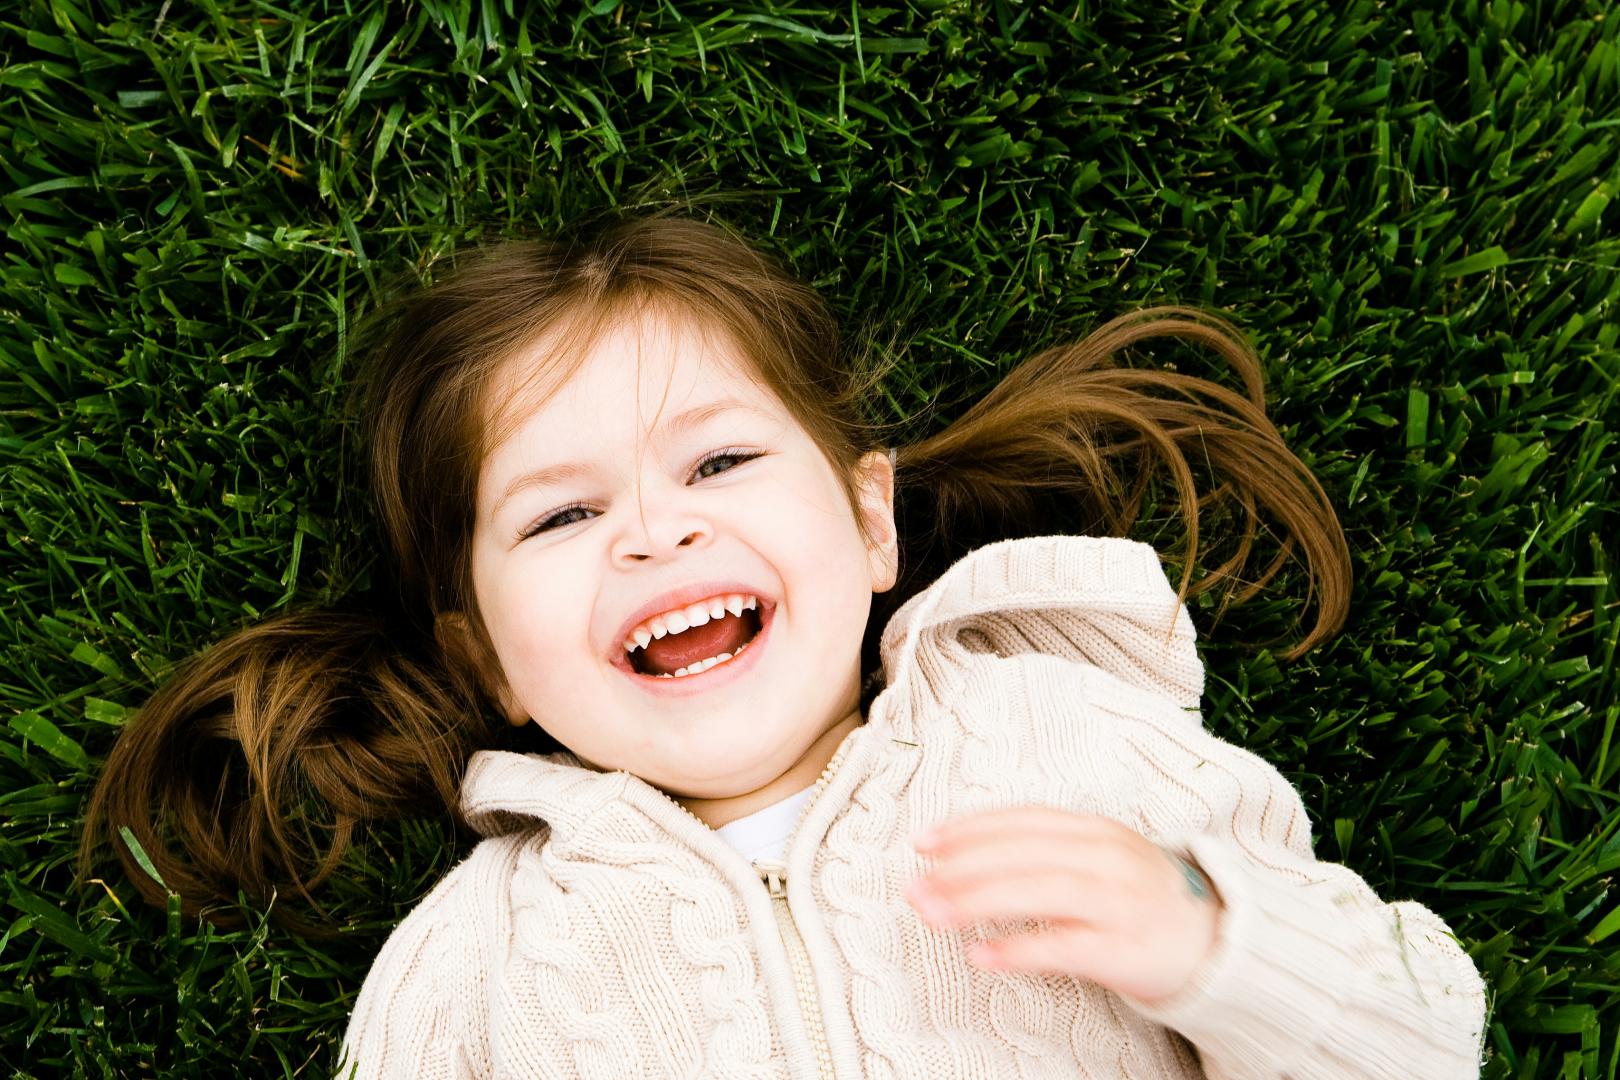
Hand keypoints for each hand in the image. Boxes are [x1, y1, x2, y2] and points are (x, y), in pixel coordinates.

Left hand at [904, 806, 1222, 1002]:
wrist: (1216, 942)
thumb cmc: (1140, 898)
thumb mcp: (1099, 856)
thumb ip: (1045, 851)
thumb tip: (966, 857)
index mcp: (1094, 829)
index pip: (1021, 820)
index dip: (969, 828)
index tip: (923, 842)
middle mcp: (1106, 857)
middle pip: (1021, 853)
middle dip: (960, 867)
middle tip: (914, 884)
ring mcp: (1117, 901)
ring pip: (1036, 892)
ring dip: (975, 902)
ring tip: (931, 913)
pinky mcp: (1124, 949)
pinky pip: (1063, 947)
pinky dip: (1017, 949)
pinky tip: (980, 956)